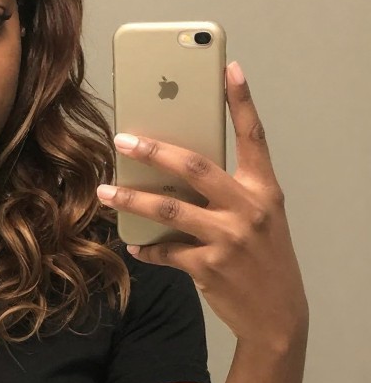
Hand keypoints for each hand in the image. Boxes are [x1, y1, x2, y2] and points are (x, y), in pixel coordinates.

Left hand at [96, 62, 307, 351]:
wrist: (277, 315)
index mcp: (265, 190)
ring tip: (105, 191)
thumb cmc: (264, 260)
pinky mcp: (209, 267)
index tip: (228, 67)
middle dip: (155, 150)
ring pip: (169, 209)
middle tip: (123, 138)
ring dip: (131, 200)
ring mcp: (229, 239)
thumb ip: (228, 194)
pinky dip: (146, 248)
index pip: (254, 137)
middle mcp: (249, 209)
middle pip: (196, 167)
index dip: (242, 101)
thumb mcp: (260, 219)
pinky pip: (166, 251)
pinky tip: (134, 246)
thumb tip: (176, 174)